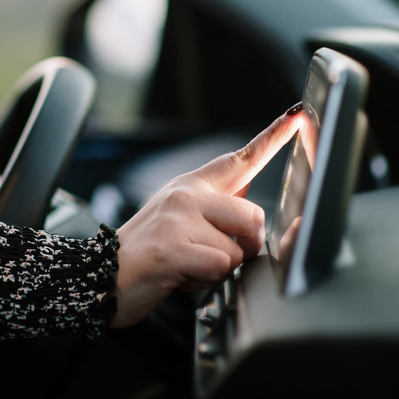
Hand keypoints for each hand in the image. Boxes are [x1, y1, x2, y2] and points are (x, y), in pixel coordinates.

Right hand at [111, 105, 304, 327]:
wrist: (101, 277)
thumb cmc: (145, 252)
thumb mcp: (177, 218)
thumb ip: (214, 205)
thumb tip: (247, 192)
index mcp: (191, 185)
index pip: (240, 159)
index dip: (273, 138)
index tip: (297, 116)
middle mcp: (187, 194)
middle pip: (254, 217)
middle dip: (242, 247)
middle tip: (209, 255)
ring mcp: (179, 219)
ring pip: (238, 250)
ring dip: (219, 269)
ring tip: (188, 266)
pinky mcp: (174, 248)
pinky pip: (219, 268)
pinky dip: (205, 282)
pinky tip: (181, 277)